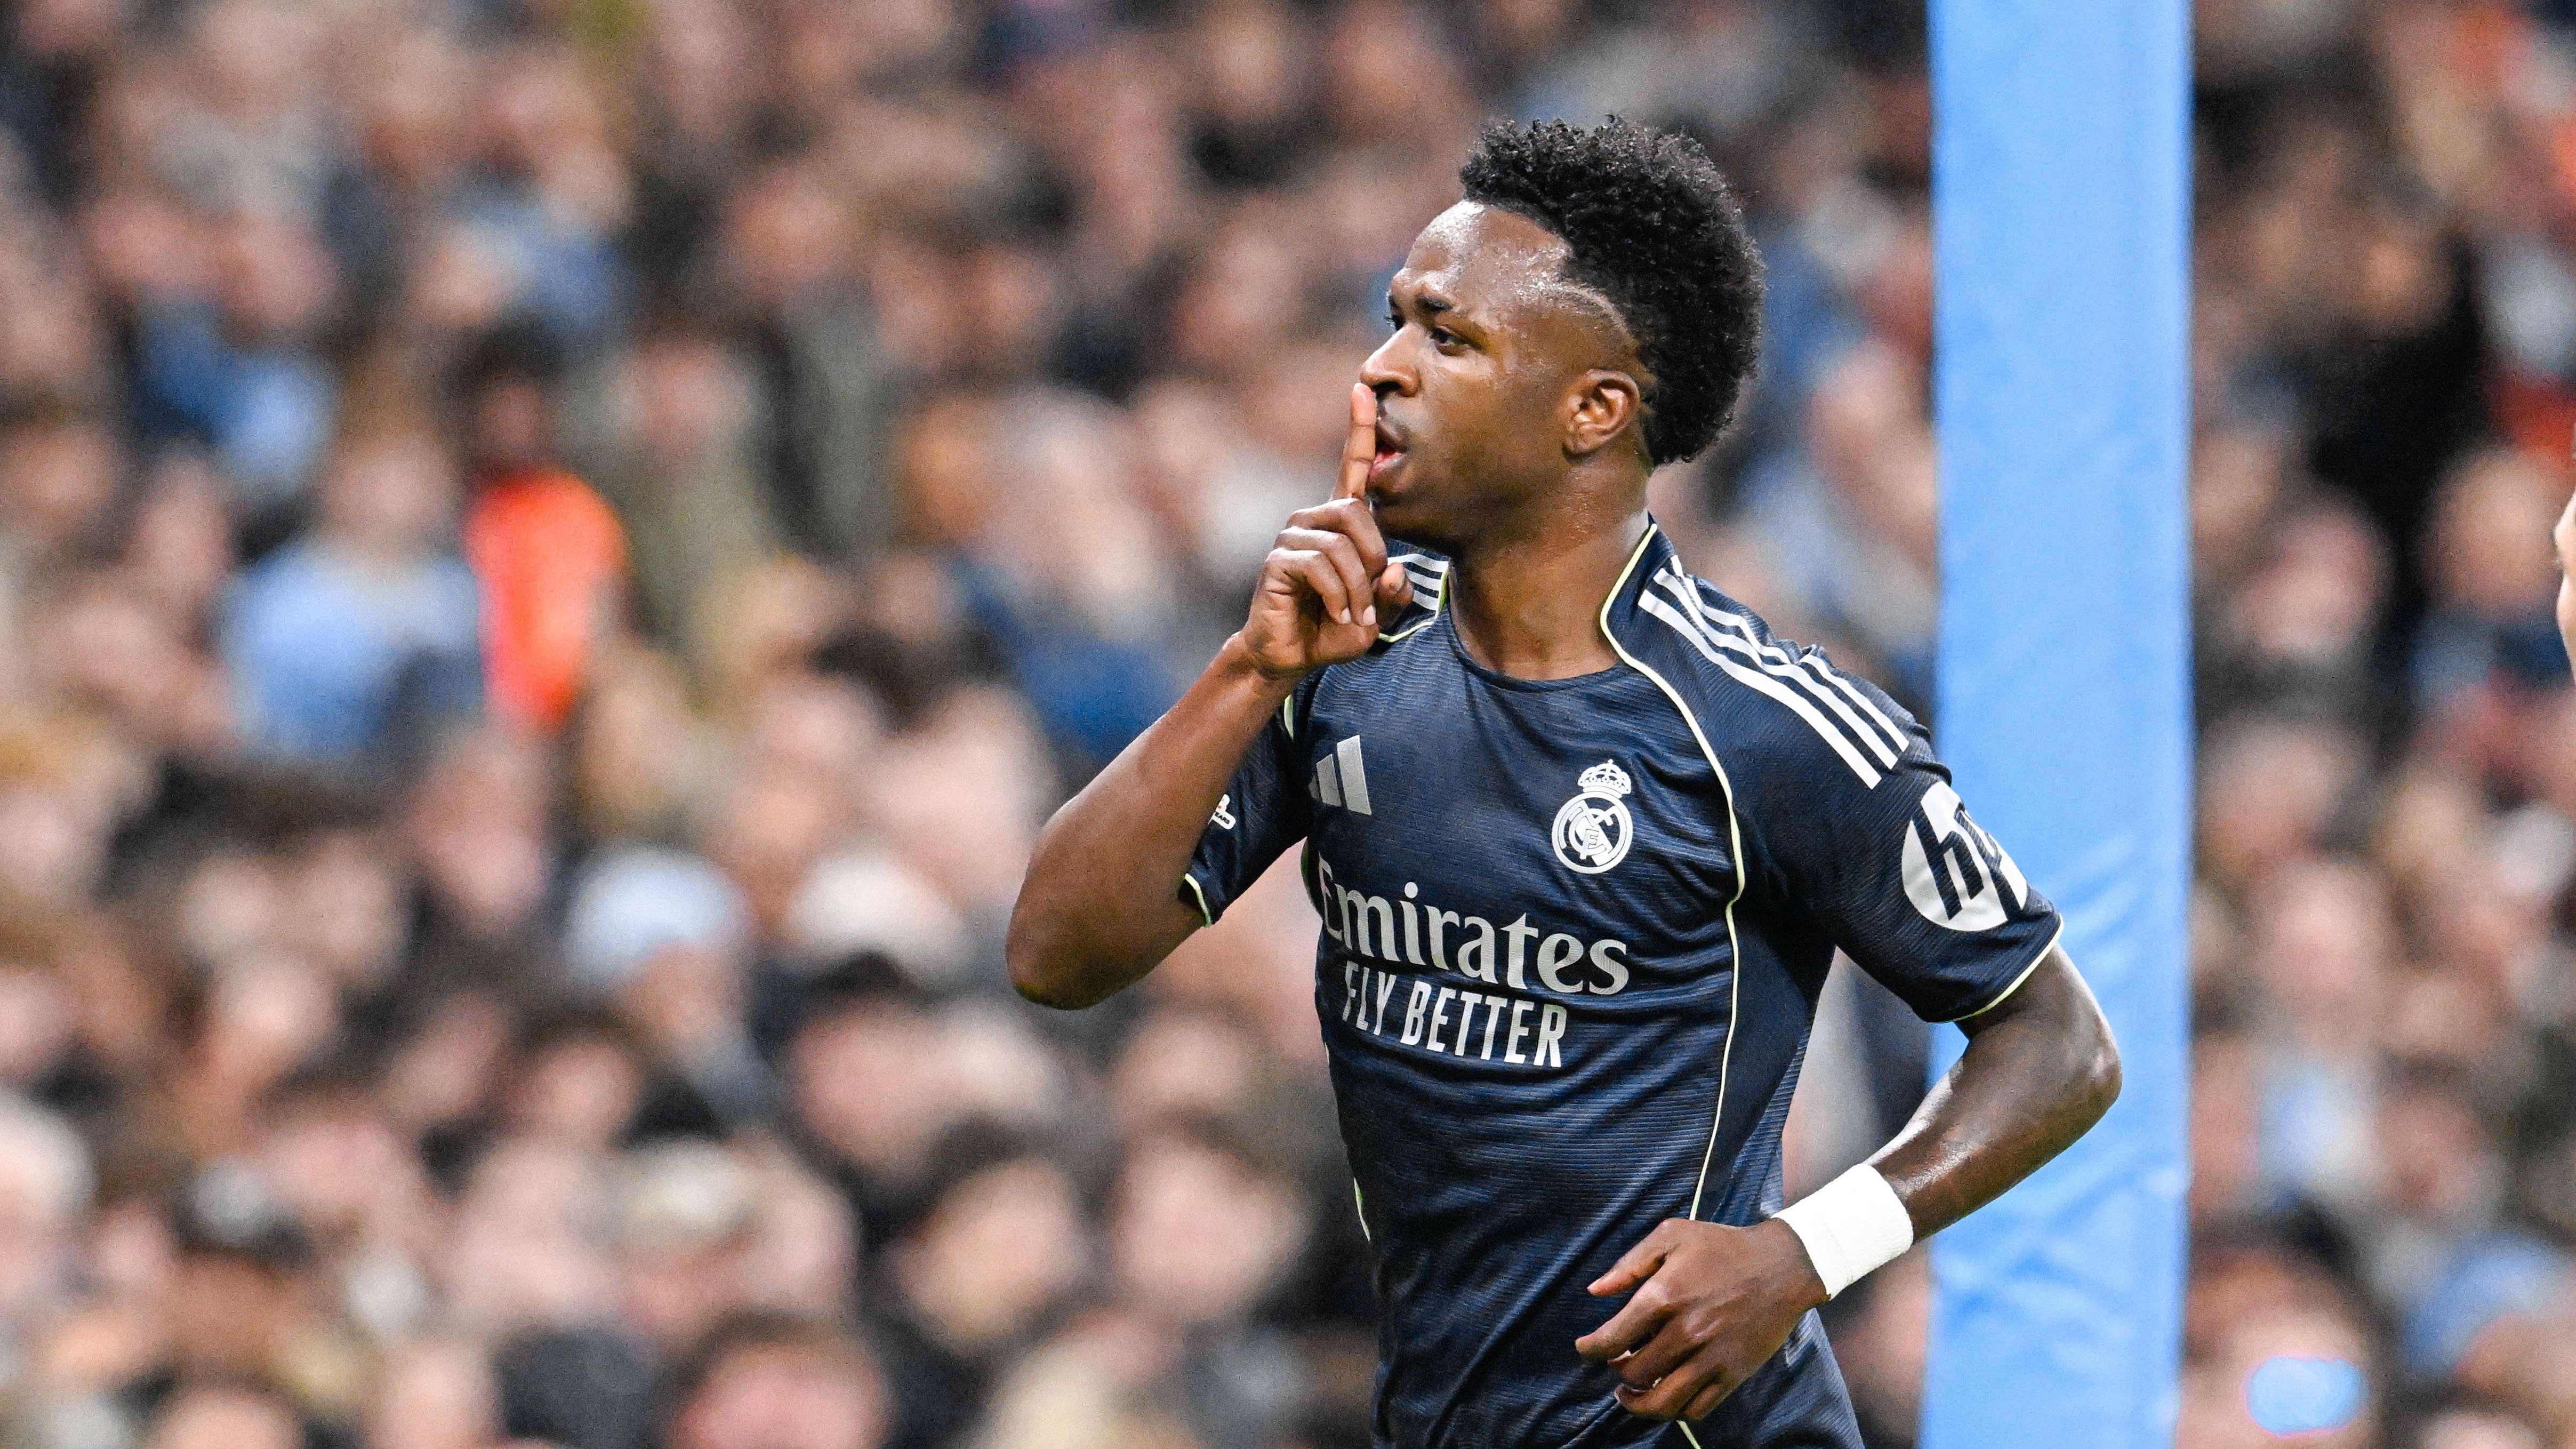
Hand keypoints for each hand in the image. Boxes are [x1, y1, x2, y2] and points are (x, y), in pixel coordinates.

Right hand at [1236, 384, 1413, 678]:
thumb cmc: (1334, 628)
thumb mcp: (1379, 613)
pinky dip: (1337, 595)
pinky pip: (1320, 565)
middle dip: (1373, 556)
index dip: (1359, 428)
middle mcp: (1314, 519)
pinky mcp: (1278, 559)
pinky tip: (1335, 614)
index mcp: (1341, 522)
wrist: (1291, 656)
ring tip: (1352, 614)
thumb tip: (1394, 569)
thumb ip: (1395, 592)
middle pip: (1355, 509)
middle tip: (1370, 597)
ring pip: (1341, 545)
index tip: (1363, 389)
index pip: (1352, 465)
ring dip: (1356, 587)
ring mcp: (1292, 536)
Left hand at [1575, 1218, 1828, 1421]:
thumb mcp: (1671, 1236)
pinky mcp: (1733, 1374)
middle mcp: (1686, 1333)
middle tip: (1614, 1362)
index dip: (1590, 1349)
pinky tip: (1663, 1398)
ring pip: (1662, 1402)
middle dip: (1616, 1371)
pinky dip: (1674, 1411)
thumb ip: (1629, 1264)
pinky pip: (1696, 1408)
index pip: (1612, 1338)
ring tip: (1627, 1394)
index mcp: (1665, 1296)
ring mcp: (1711, 1358)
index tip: (1584, 1348)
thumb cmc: (1723, 1246)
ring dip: (1637, 1403)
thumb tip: (1594, 1291)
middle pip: (1634, 1373)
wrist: (1783, 1265)